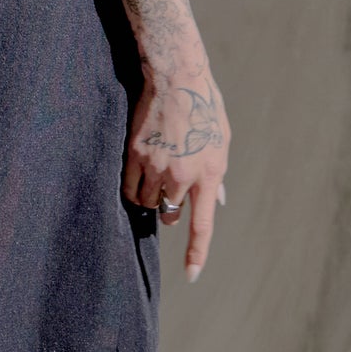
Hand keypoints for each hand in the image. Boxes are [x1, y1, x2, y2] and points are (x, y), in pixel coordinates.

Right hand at [123, 55, 229, 283]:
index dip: (196, 253)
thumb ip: (216, 174)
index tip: (191, 275)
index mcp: (208, 173)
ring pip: (145, 202)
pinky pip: (128, 187)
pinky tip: (136, 177)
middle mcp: (181, 175)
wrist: (177, 76)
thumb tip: (216, 201)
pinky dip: (131, 189)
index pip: (202, 225)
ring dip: (149, 199)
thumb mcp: (222, 141)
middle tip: (168, 195)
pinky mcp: (134, 154)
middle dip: (168, 211)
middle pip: (168, 214)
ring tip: (153, 179)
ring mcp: (155, 166)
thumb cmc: (205, 106)